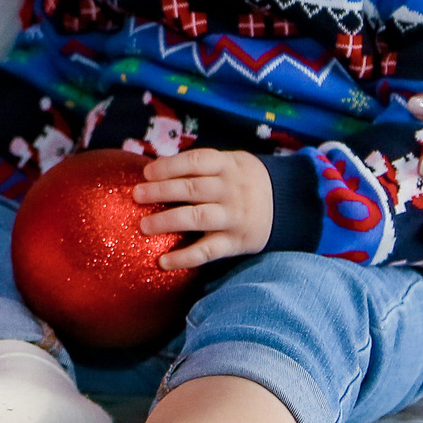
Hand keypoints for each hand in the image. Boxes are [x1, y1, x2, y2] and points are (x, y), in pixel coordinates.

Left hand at [133, 149, 272, 269]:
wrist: (286, 204)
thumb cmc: (243, 181)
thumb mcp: (231, 163)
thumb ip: (200, 166)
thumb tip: (154, 170)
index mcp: (228, 166)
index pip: (196, 162)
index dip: (169, 166)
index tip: (146, 172)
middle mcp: (231, 190)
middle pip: (192, 189)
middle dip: (161, 191)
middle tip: (136, 195)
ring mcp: (234, 217)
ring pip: (198, 218)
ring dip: (168, 221)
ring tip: (143, 225)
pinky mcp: (235, 242)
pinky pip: (208, 251)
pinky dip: (185, 257)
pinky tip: (163, 261)